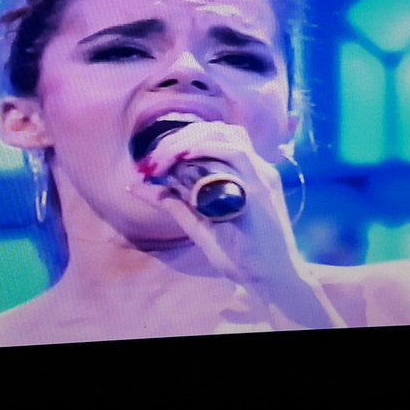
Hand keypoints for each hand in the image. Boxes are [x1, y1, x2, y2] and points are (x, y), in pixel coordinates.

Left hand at [128, 122, 345, 328]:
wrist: (273, 279)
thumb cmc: (241, 256)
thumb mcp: (199, 225)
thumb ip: (173, 204)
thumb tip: (137, 187)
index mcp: (244, 174)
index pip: (214, 139)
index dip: (181, 142)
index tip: (153, 163)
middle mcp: (255, 168)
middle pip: (217, 130)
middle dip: (180, 138)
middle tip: (154, 161)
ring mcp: (260, 175)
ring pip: (224, 135)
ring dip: (190, 140)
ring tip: (165, 157)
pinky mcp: (262, 186)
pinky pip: (236, 153)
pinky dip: (208, 148)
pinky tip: (186, 155)